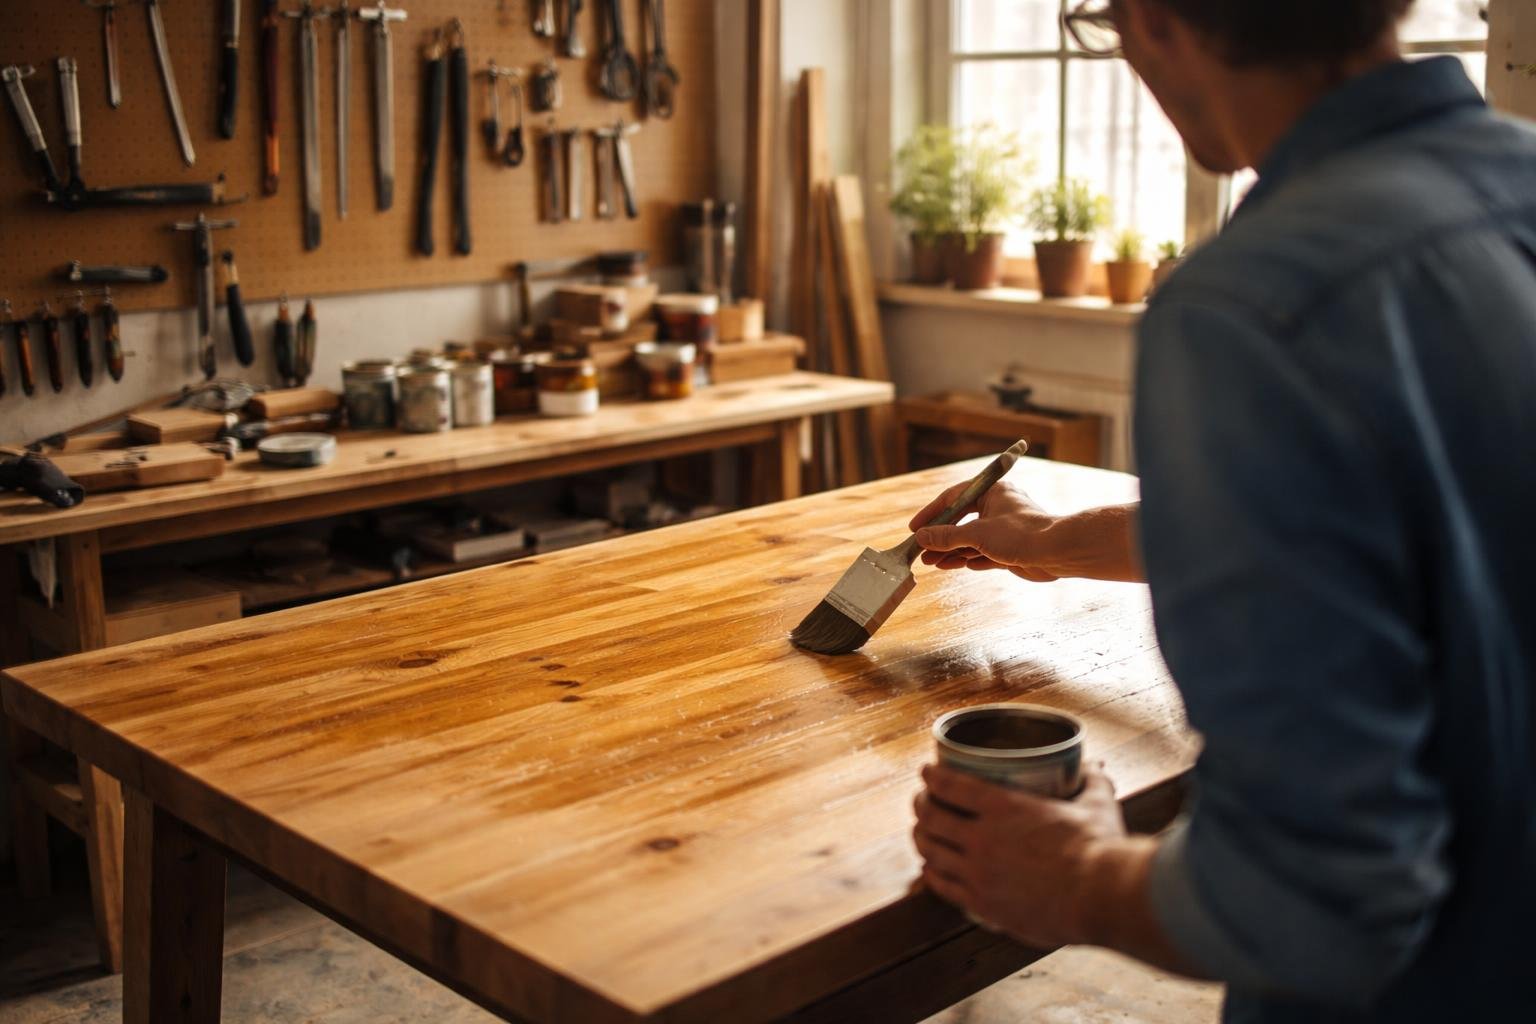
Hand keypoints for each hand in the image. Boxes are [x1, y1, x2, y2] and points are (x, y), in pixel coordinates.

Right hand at [908, 480, 1062, 581]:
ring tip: (930, 562)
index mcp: (992, 492)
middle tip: (922, 550)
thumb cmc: (1021, 534)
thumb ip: (947, 536)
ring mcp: (1003, 530)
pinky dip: (967, 559)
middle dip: (941, 537)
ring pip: (970, 540)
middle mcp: (997, 508)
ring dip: (951, 551)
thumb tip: (922, 537)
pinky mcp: (1010, 550)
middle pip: (961, 521)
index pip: (954, 498)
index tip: (916, 528)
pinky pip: (982, 553)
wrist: (1057, 552)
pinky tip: (950, 566)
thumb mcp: (977, 533)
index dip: (933, 513)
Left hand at [911, 761, 1129, 948]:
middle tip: (921, 801)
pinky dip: (931, 874)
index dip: (932, 776)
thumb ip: (1091, 781)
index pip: (951, 785)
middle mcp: (983, 837)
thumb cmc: (1101, 848)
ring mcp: (979, 873)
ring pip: (930, 851)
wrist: (1102, 899)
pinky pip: (943, 887)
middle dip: (920, 805)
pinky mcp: (984, 905)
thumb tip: (1095, 766)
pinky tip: (929, 870)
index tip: (926, 772)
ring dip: (920, 838)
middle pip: (931, 817)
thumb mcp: (1097, 803)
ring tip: (920, 833)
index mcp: (1005, 806)